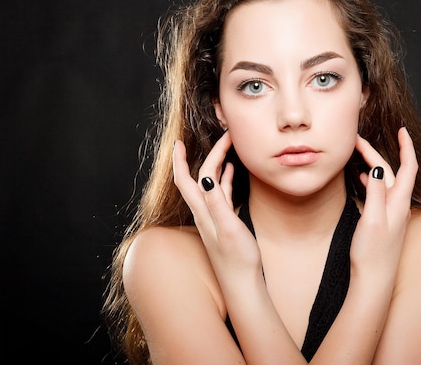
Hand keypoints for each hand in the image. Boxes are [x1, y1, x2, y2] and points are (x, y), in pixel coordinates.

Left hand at [172, 131, 261, 284]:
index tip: (179, 141)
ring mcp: (213, 216)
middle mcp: (204, 211)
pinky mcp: (224, 221)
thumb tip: (205, 176)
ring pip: (210, 182)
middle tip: (224, 136)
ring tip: (226, 146)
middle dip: (209, 153)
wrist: (242, 283)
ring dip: (216, 163)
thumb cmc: (237, 259)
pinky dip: (225, 178)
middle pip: (199, 176)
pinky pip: (221, 193)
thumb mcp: (228, 228)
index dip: (180, 159)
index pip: (186, 179)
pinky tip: (231, 171)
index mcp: (202, 210)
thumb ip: (217, 202)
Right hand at [351, 127, 417, 279]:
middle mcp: (399, 206)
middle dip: (376, 152)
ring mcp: (393, 214)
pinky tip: (362, 179)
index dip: (406, 147)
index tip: (402, 130)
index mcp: (399, 202)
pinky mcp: (385, 221)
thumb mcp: (373, 219)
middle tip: (358, 140)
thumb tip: (377, 167)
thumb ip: (376, 192)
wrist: (374, 280)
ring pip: (386, 181)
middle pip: (392, 171)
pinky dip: (372, 180)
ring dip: (373, 165)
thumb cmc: (372, 253)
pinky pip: (380, 193)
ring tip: (358, 154)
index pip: (408, 167)